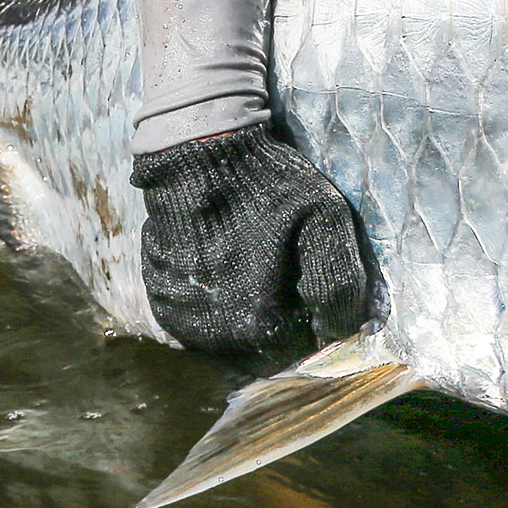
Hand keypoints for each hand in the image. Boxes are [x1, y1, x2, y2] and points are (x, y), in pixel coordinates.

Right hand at [129, 121, 371, 356]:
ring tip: (254, 272)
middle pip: (264, 352)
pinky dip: (216, 306)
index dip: (314, 324)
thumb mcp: (326, 220)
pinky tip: (225, 271)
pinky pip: (199, 323)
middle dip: (282, 324)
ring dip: (247, 319)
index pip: (302, 351)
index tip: (314, 292)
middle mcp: (214, 337)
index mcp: (258, 325)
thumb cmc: (268, 186)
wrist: (199, 155)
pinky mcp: (162, 303)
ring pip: (230, 343)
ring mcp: (183, 322)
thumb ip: (341, 282)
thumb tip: (346, 330)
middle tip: (286, 277)